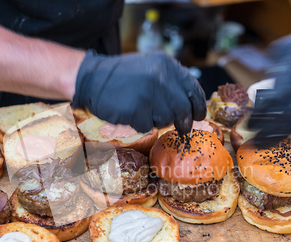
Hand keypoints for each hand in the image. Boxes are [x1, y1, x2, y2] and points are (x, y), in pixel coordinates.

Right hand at [72, 51, 205, 134]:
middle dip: (183, 121)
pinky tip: (129, 113)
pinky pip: (146, 126)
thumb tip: (192, 106)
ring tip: (142, 110)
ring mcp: (148, 93)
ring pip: (165, 119)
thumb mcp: (151, 68)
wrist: (92, 78)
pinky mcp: (135, 109)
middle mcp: (160, 77)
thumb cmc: (123, 77)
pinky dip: (139, 124)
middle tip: (181, 127)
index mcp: (167, 65)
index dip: (198, 106)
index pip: (194, 89)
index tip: (198, 116)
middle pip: (183, 108)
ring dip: (156, 120)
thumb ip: (171, 82)